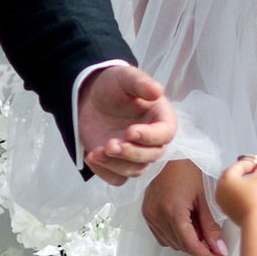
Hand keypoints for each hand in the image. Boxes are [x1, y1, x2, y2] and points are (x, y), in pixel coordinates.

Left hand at [77, 63, 176, 183]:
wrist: (91, 96)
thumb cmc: (114, 85)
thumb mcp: (126, 77)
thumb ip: (141, 83)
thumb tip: (157, 90)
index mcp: (161, 119)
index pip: (165, 134)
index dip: (150, 136)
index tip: (131, 131)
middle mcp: (152, 140)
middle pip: (151, 156)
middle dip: (130, 153)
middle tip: (109, 144)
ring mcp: (135, 154)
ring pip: (134, 170)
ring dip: (115, 164)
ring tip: (96, 151)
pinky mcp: (118, 163)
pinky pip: (117, 178)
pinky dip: (104, 173)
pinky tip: (91, 156)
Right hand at [142, 158, 228, 255]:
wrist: (171, 153)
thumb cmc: (188, 167)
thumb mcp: (205, 197)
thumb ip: (211, 226)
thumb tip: (217, 247)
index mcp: (172, 211)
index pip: (190, 245)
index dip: (206, 254)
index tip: (217, 255)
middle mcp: (157, 215)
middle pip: (181, 246)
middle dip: (199, 245)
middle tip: (213, 236)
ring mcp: (150, 215)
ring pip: (171, 243)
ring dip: (186, 240)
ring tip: (198, 223)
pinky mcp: (146, 213)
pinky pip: (161, 235)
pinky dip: (174, 234)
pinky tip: (185, 222)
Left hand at [214, 154, 256, 229]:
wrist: (255, 221)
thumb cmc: (255, 201)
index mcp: (226, 177)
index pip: (240, 164)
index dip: (253, 162)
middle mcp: (220, 188)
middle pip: (234, 174)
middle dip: (247, 171)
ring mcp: (222, 200)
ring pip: (232, 186)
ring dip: (243, 182)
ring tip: (256, 183)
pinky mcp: (226, 209)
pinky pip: (232, 196)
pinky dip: (240, 192)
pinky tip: (250, 194)